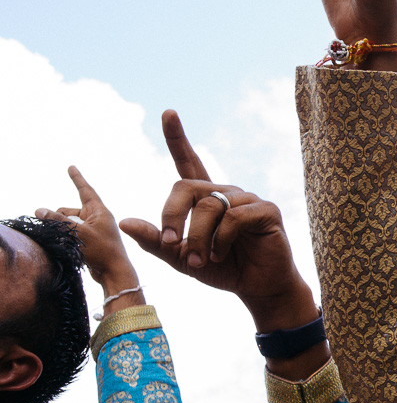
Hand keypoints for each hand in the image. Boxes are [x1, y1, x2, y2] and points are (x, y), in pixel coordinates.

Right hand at [36, 167, 141, 304]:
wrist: (113, 272)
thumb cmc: (101, 251)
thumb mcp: (78, 233)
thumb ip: (58, 221)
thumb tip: (39, 210)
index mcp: (99, 211)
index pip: (85, 190)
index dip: (77, 178)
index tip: (71, 167)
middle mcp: (96, 217)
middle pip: (68, 210)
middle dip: (59, 218)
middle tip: (64, 231)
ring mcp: (92, 229)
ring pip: (66, 223)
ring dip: (61, 229)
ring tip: (70, 242)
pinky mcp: (88, 240)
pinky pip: (70, 233)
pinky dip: (65, 236)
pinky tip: (67, 245)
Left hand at [120, 111, 315, 333]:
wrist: (258, 289)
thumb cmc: (223, 270)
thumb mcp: (181, 258)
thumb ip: (156, 241)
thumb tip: (123, 221)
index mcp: (206, 198)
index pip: (188, 162)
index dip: (177, 138)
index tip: (168, 113)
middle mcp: (226, 193)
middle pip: (186, 187)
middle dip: (172, 216)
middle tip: (170, 244)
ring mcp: (248, 199)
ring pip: (209, 205)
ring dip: (197, 236)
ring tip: (198, 261)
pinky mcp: (267, 211)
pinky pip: (233, 218)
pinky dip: (220, 240)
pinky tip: (220, 254)